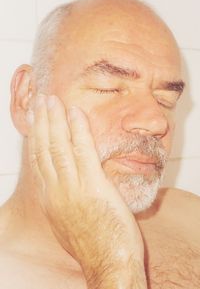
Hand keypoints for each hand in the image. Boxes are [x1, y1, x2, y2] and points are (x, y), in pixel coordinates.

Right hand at [27, 94, 146, 287]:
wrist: (108, 264)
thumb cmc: (93, 245)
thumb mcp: (69, 223)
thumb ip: (64, 201)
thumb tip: (67, 186)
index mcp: (51, 199)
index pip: (39, 161)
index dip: (36, 138)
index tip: (37, 121)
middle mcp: (56, 191)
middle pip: (44, 149)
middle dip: (41, 123)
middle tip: (40, 101)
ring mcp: (73, 188)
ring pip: (59, 146)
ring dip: (55, 120)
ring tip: (51, 100)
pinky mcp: (93, 186)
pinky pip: (83, 151)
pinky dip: (78, 130)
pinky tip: (75, 113)